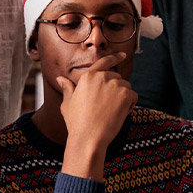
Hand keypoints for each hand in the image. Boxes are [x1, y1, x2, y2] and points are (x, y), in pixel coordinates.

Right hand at [58, 52, 136, 179]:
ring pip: (126, 87)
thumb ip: (67, 88)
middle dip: (116, 90)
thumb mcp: (67, 103)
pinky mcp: (125, 94)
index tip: (123, 55)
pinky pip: (133, 97)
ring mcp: (115, 85)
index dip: (115, 57)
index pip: (104, 61)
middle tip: (107, 107)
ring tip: (111, 112)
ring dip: (123, 98)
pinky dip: (130, 105)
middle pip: (117, 78)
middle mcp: (102, 77)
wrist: (88, 138)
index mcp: (88, 76)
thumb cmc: (76, 123)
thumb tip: (60, 79)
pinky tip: (119, 115)